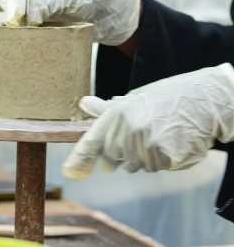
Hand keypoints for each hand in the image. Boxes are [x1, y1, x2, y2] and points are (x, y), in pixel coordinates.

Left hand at [62, 63, 233, 179]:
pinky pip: (155, 167)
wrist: (200, 101)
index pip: (92, 140)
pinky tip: (171, 142)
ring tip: (158, 134)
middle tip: (139, 134)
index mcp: (117, 114)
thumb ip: (108, 109)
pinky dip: (162, 160)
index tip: (70, 171)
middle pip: (113, 159)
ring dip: (143, 156)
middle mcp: (128, 131)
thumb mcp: (133, 100)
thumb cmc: (164, 99)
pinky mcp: (165, 159)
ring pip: (135, 165)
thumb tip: (84, 103)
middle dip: (121, 153)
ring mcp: (147, 146)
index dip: (80, 158)